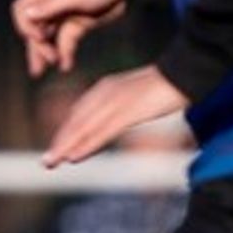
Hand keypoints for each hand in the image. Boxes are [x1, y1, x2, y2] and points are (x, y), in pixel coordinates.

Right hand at [11, 0, 126, 76]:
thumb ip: (51, 6)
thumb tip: (26, 15)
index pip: (22, 9)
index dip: (25, 25)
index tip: (39, 37)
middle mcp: (53, 3)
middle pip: (34, 27)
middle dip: (37, 46)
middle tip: (49, 61)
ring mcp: (67, 15)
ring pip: (49, 37)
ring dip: (48, 53)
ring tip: (53, 67)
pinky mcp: (80, 24)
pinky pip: (66, 41)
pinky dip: (66, 53)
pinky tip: (67, 65)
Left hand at [44, 66, 188, 167]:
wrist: (185, 71)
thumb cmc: (165, 87)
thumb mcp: (136, 99)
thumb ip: (121, 111)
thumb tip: (112, 126)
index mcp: (105, 89)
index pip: (79, 114)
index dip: (66, 133)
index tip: (56, 150)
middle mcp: (105, 94)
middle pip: (77, 121)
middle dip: (61, 142)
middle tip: (47, 162)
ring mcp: (115, 101)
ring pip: (84, 127)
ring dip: (66, 146)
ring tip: (52, 162)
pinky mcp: (128, 110)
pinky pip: (102, 131)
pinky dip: (86, 144)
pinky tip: (75, 156)